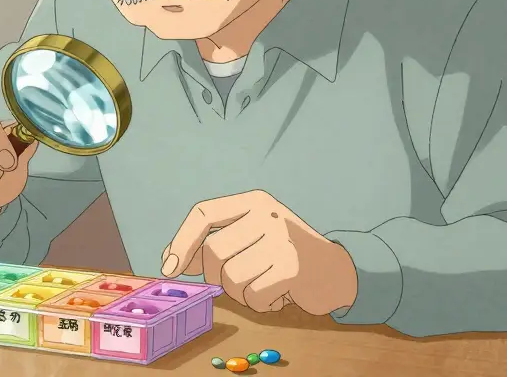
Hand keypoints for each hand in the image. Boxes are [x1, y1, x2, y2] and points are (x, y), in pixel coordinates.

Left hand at [161, 190, 357, 315]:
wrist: (337, 272)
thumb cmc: (285, 256)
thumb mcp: (250, 239)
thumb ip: (212, 245)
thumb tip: (171, 258)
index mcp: (254, 201)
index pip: (204, 213)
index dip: (182, 241)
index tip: (170, 267)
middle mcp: (267, 213)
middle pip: (213, 252)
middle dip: (219, 277)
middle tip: (243, 280)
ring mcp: (281, 239)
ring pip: (231, 278)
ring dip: (243, 293)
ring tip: (266, 284)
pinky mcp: (293, 267)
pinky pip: (254, 296)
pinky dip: (262, 304)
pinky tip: (280, 295)